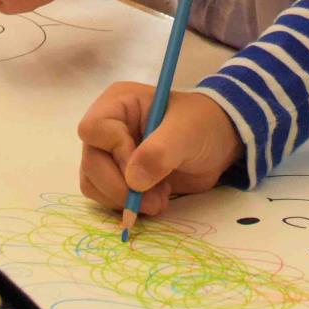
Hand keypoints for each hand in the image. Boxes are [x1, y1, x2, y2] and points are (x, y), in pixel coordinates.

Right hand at [77, 84, 243, 217]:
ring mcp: (109, 153)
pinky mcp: (116, 176)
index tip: (143, 168)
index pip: (93, 129)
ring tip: (159, 198)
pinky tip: (155, 199)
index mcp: (118, 103)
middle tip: (156, 199)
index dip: (116, 152)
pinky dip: (127, 206)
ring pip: (93, 184)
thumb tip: (133, 180)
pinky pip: (104, 197)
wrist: (218, 145)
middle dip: (121, 187)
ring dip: (124, 200)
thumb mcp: (187, 132)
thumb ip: (161, 151)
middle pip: (91, 163)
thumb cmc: (203, 125)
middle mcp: (107, 127)